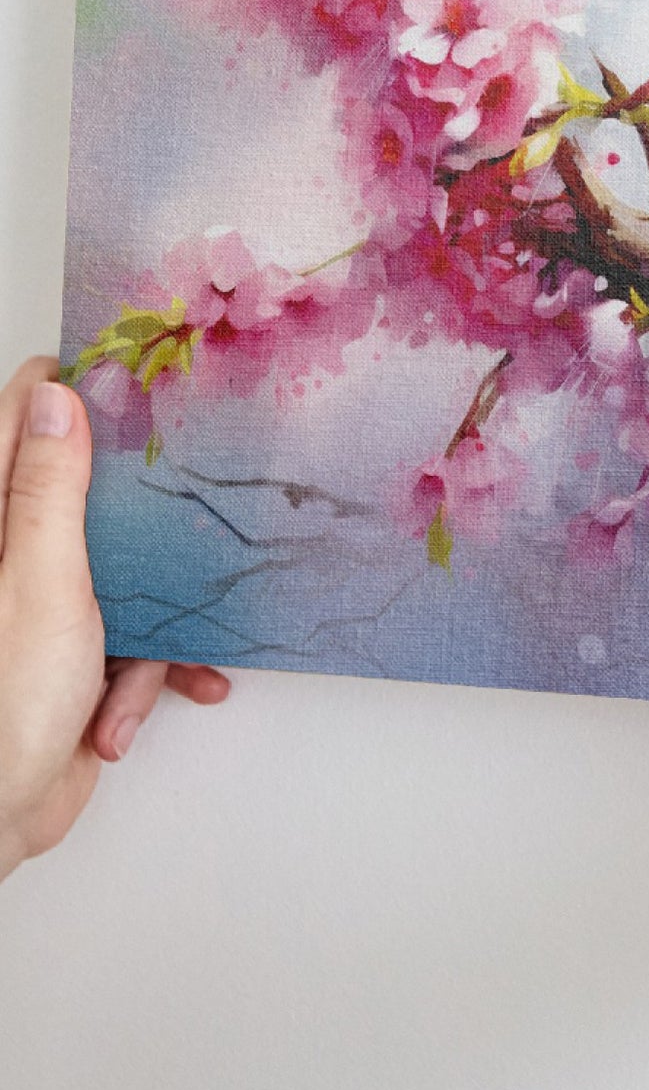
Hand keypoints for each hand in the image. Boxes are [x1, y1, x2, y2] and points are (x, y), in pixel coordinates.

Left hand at [0, 356, 229, 880]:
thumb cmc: (3, 706)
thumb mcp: (41, 582)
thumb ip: (50, 490)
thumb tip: (57, 397)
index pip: (25, 417)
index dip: (81, 390)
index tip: (142, 379)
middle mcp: (14, 553)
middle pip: (90, 491)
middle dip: (147, 513)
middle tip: (188, 499)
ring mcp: (44, 603)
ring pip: (127, 567)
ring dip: (154, 618)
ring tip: (151, 661)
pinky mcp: (73, 651)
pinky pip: (133, 636)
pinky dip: (146, 673)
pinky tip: (132, 710)